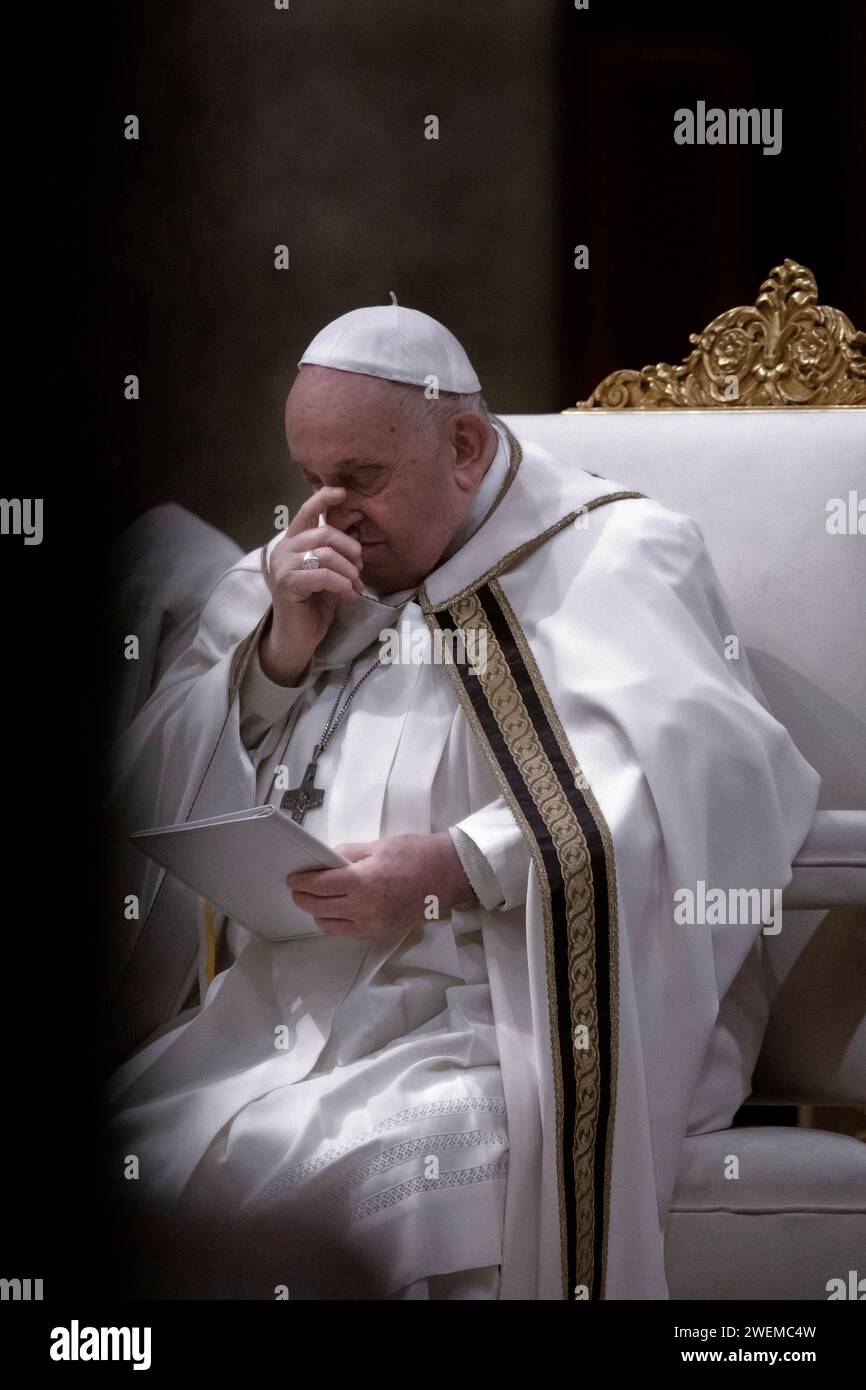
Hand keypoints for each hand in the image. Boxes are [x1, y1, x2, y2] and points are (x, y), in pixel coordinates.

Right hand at [260, 486, 363, 685]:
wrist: (298, 638)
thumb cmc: (314, 605)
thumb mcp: (329, 574)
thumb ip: (335, 554)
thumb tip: (356, 536)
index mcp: (293, 542)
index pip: (306, 511)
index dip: (324, 498)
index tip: (343, 493)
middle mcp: (284, 549)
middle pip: (326, 533)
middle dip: (351, 550)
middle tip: (359, 570)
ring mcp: (283, 565)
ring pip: (327, 554)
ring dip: (349, 572)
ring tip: (354, 587)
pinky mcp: (287, 583)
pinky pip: (324, 575)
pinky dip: (342, 585)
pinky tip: (348, 595)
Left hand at [286, 832, 477, 938]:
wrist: (445, 875)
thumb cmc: (415, 855)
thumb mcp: (377, 846)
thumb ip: (347, 854)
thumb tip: (326, 860)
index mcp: (361, 881)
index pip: (319, 886)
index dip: (301, 882)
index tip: (293, 879)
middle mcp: (363, 907)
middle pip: (319, 907)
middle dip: (303, 898)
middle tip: (297, 889)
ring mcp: (371, 923)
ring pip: (329, 924)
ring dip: (316, 912)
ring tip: (313, 900)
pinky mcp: (379, 931)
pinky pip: (346, 932)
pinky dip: (333, 922)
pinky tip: (332, 911)